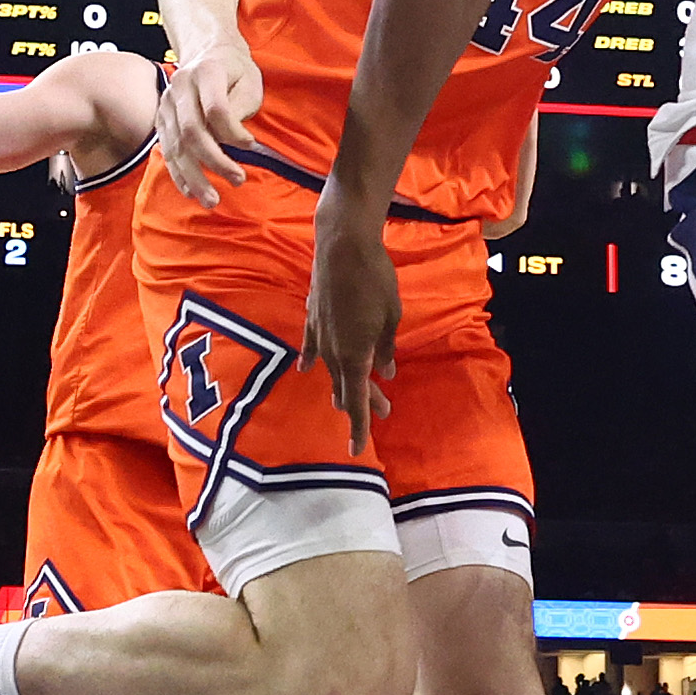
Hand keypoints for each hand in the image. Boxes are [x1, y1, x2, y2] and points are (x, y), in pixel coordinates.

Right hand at [157, 42, 264, 206]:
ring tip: (211, 199)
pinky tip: (190, 191)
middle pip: (192, 131)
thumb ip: (240, 109)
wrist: (206, 51)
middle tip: (237, 180)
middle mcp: (181, 87)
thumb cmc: (234, 69)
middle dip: (215, 161)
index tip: (251, 146)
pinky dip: (178, 174)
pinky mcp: (161, 119)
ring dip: (194, 177)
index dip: (234, 132)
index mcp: (206, 72)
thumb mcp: (249, 80)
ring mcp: (166, 104)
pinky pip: (167, 150)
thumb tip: (234, 142)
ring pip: (176, 146)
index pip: (216, 109)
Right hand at [301, 180, 401, 442]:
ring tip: (352, 397)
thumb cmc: (375, 280)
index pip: (356, 400)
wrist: (342, 246)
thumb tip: (385, 372)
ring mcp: (318, 335)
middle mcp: (332, 351)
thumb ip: (386, 348)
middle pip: (346, 386)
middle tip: (385, 411)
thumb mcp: (391, 317)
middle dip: (363, 403)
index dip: (359, 425)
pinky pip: (310, 346)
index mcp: (354, 355)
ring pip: (330, 369)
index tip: (357, 449)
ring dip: (343, 383)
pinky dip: (310, 359)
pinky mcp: (311, 317)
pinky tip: (304, 369)